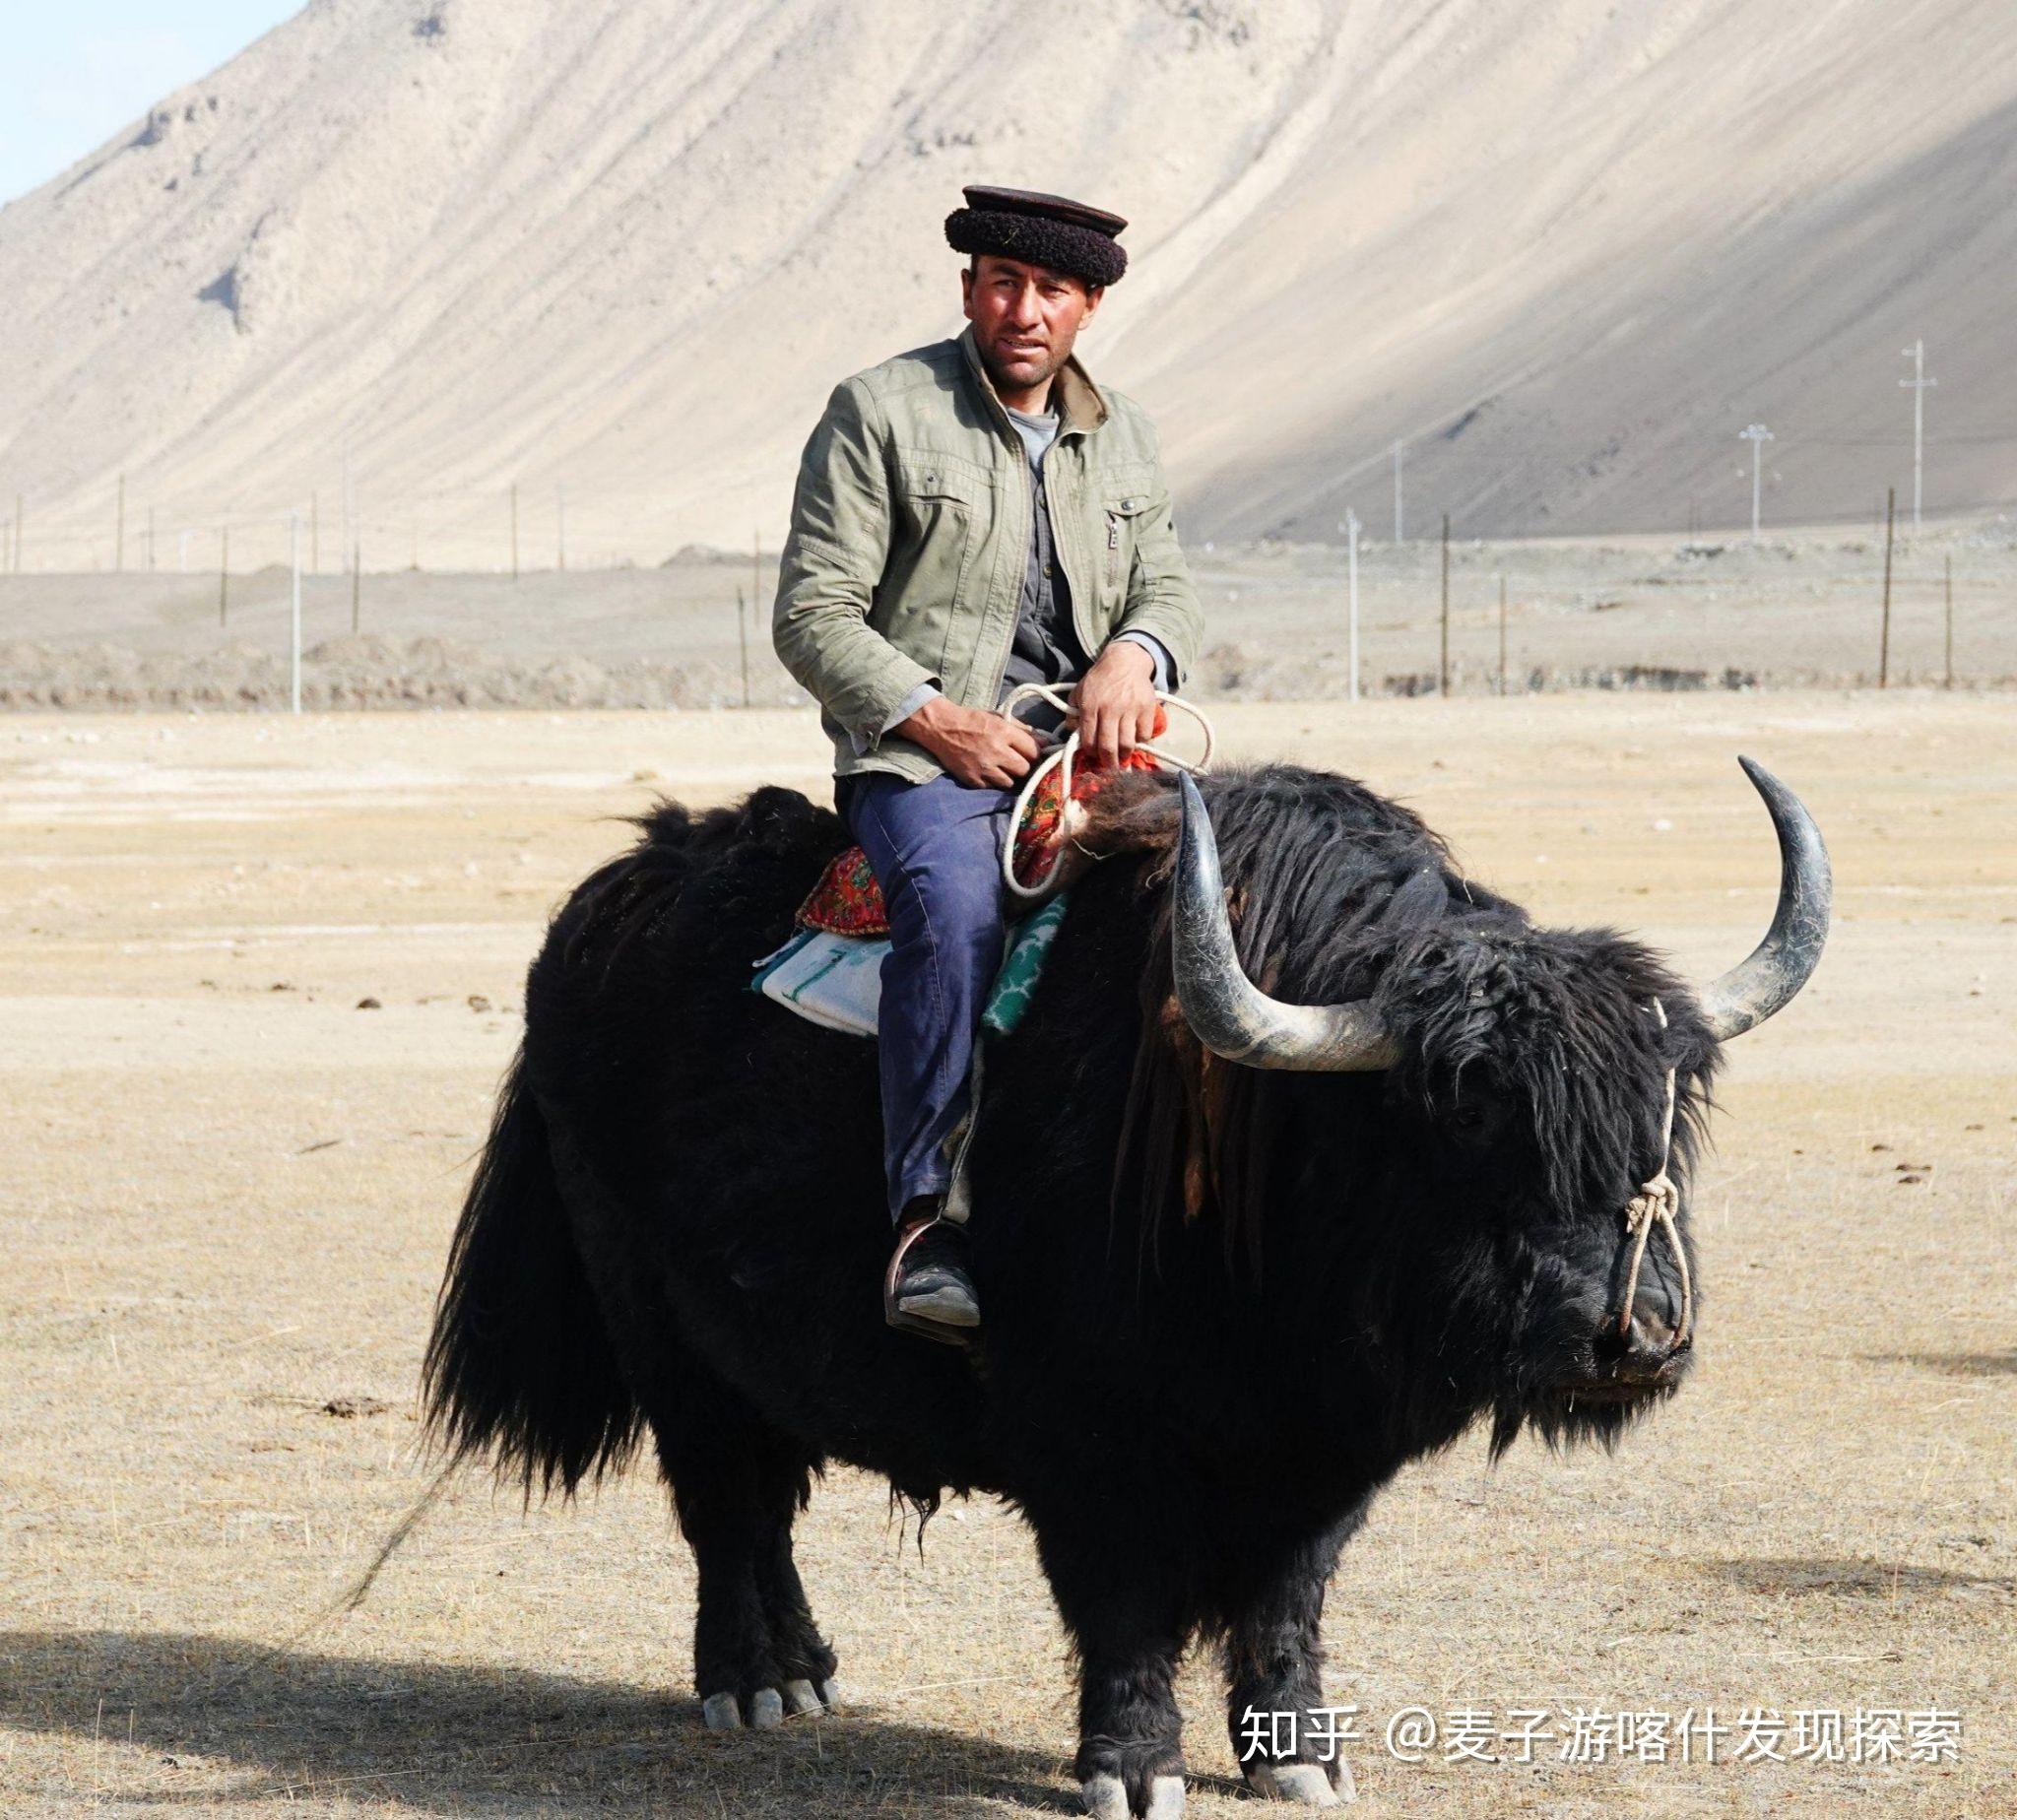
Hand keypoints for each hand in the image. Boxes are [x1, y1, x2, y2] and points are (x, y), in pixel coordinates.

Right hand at [897, 695, 1040, 787]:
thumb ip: (1022, 730)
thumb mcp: (998, 717)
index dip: (1035, 754)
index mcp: (1004, 732)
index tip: (1032, 754)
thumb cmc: (972, 721)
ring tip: (1002, 768)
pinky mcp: (973, 779)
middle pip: (1024, 769)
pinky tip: (988, 772)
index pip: (1034, 751)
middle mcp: (995, 751)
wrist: (941, 728)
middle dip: (1023, 766)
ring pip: (1010, 782)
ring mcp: (983, 767)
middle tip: (1017, 762)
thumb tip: (1044, 743)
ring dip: (1009, 776)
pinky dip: (993, 782)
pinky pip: (992, 787)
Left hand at [1069, 640, 1158, 768]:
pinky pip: (1144, 735)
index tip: (1093, 757)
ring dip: (1124, 756)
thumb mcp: (1079, 692)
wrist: (1125, 661)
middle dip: (1108, 763)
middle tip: (1109, 768)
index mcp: (1090, 706)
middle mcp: (1110, 709)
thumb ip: (1072, 713)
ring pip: (1127, 744)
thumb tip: (1073, 734)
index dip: (1090, 753)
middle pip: (1108, 747)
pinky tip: (1134, 740)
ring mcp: (1130, 709)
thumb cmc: (1099, 679)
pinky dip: (1140, 742)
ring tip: (1122, 759)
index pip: (1089, 739)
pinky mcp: (1146, 709)